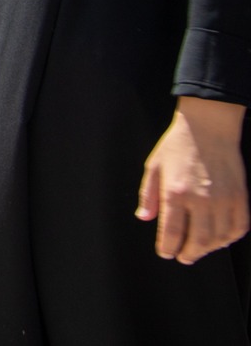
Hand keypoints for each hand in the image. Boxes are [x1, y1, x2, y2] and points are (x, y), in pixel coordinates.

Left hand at [139, 98, 249, 263]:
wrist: (208, 128)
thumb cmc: (178, 146)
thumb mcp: (154, 166)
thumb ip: (149, 195)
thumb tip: (144, 217)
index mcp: (176, 192)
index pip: (171, 232)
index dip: (167, 248)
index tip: (165, 253)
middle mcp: (202, 199)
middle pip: (197, 241)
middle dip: (188, 254)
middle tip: (183, 257)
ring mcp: (224, 200)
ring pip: (219, 238)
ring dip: (208, 249)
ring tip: (198, 249)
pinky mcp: (241, 198)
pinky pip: (239, 228)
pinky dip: (229, 238)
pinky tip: (219, 238)